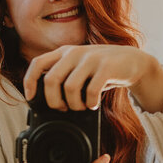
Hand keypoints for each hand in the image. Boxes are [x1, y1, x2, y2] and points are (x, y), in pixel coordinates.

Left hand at [23, 45, 162, 113]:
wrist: (132, 61)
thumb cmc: (101, 70)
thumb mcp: (79, 68)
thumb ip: (64, 77)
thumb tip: (47, 102)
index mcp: (64, 53)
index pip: (37, 64)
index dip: (30, 82)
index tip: (31, 99)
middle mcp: (74, 53)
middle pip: (51, 79)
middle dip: (53, 101)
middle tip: (63, 109)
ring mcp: (91, 58)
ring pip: (70, 87)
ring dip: (74, 104)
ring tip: (82, 107)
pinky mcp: (107, 66)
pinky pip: (91, 90)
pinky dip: (90, 102)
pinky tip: (94, 104)